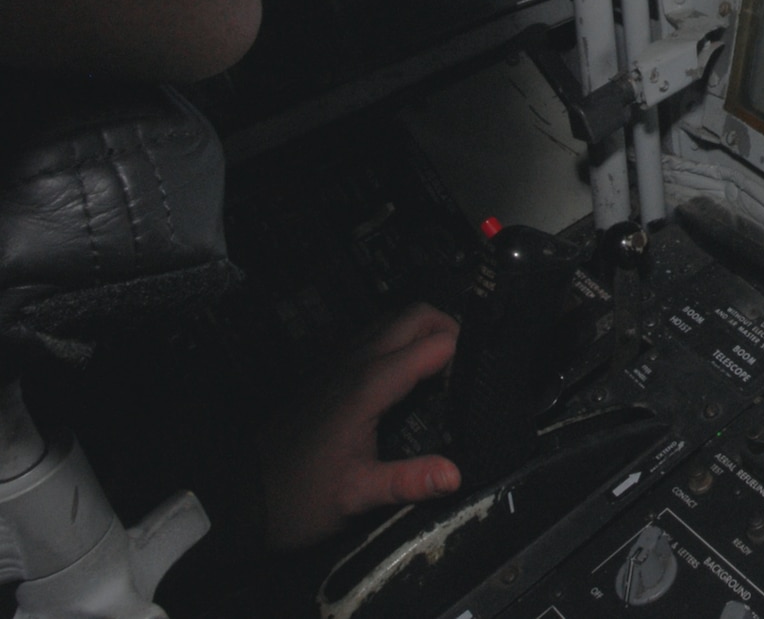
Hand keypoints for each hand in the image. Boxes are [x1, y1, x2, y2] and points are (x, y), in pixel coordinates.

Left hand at [261, 303, 461, 550]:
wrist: (241, 498)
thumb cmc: (300, 497)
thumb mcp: (356, 497)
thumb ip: (408, 481)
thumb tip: (457, 474)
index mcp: (368, 385)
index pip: (434, 343)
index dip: (462, 357)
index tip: (473, 385)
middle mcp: (355, 362)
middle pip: (415, 315)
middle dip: (449, 329)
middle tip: (464, 369)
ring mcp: (338, 362)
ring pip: (393, 320)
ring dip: (423, 333)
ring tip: (440, 373)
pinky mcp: (329, 370)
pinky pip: (375, 336)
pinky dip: (401, 342)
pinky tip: (406, 381)